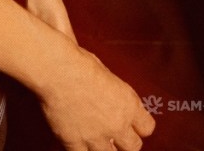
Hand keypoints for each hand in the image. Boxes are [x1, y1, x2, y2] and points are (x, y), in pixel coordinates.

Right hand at [38, 45, 155, 150]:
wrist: (56, 69)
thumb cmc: (78, 62)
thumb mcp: (105, 73)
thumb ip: (112, 92)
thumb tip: (109, 96)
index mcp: (128, 104)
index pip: (147, 127)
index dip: (139, 125)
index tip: (133, 122)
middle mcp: (116, 124)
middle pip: (133, 147)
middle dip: (126, 141)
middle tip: (116, 135)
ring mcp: (95, 136)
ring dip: (104, 148)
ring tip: (96, 140)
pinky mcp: (74, 141)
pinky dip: (80, 148)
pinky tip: (76, 140)